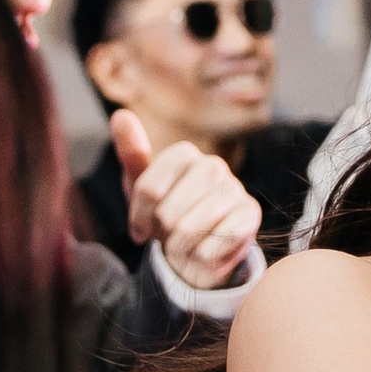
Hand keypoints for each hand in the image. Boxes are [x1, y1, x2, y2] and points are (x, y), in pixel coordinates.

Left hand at [112, 116, 260, 291]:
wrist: (201, 245)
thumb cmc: (168, 211)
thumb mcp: (142, 186)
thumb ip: (131, 153)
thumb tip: (120, 115)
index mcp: (184, 155)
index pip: (149, 189)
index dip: (139, 216)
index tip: (141, 226)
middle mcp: (213, 166)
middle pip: (169, 212)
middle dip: (162, 232)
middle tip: (167, 234)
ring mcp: (235, 189)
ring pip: (189, 230)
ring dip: (179, 248)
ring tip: (182, 244)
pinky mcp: (250, 214)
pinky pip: (212, 245)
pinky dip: (200, 256)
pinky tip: (203, 250)